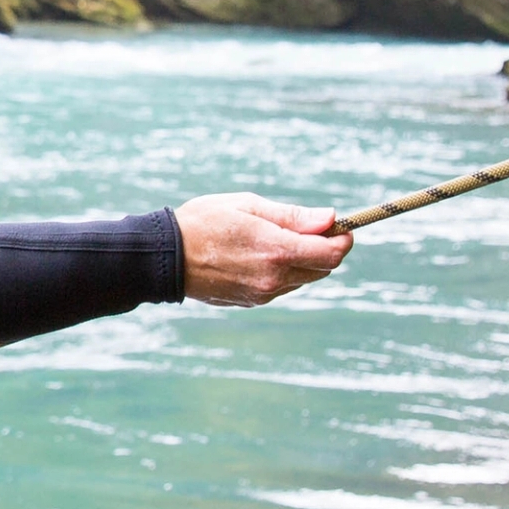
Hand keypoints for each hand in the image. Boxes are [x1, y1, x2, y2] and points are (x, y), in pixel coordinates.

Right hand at [174, 194, 347, 306]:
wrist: (165, 258)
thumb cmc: (204, 222)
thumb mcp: (247, 206)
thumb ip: (292, 216)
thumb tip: (330, 218)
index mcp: (277, 250)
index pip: (331, 253)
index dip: (343, 238)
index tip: (339, 226)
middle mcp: (275, 278)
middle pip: (323, 268)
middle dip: (325, 248)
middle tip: (311, 228)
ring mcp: (263, 293)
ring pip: (304, 279)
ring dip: (305, 260)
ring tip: (278, 238)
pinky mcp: (252, 301)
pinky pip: (283, 287)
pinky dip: (285, 271)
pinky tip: (261, 255)